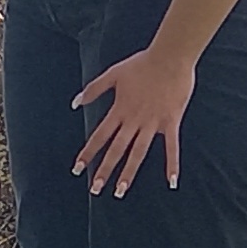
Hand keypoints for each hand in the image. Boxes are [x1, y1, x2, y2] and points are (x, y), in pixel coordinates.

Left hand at [74, 46, 193, 196]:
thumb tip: (74, 103)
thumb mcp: (113, 74)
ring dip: (129, 172)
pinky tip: (171, 181)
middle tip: (95, 189)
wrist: (170, 57)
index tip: (77, 168)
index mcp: (119, 110)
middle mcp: (134, 120)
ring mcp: (153, 123)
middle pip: (116, 150)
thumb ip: (93, 89)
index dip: (88, 153)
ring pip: (138, 153)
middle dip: (105, 170)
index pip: (99, 136)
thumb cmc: (142, 64)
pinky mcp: (171, 122)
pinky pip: (171, 146)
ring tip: (121, 190)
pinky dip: (172, 164)